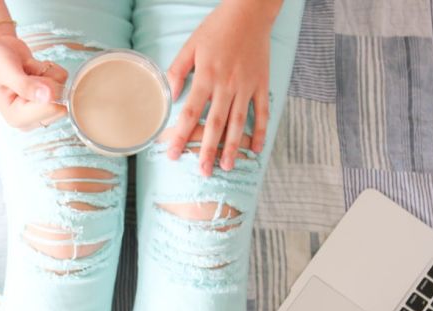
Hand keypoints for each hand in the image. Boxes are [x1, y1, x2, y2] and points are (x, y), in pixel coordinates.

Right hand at [0, 27, 68, 130]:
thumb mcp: (6, 71)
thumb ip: (26, 86)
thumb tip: (49, 97)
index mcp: (18, 118)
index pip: (52, 109)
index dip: (45, 88)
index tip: (27, 77)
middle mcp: (31, 117)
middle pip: (61, 102)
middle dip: (46, 81)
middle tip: (25, 74)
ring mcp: (40, 107)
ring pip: (64, 88)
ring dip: (45, 72)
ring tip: (25, 70)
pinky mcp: (47, 94)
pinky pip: (63, 79)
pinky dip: (48, 68)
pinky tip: (31, 68)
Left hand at [165, 0, 279, 175]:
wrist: (249, 12)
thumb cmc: (216, 29)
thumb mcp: (191, 45)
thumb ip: (178, 71)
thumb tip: (170, 96)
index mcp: (206, 76)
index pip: (191, 112)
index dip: (181, 135)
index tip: (173, 154)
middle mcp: (227, 85)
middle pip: (215, 124)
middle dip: (208, 150)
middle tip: (203, 172)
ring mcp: (246, 86)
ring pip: (238, 122)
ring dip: (233, 147)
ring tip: (227, 167)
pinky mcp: (261, 84)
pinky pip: (262, 112)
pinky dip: (260, 131)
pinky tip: (256, 149)